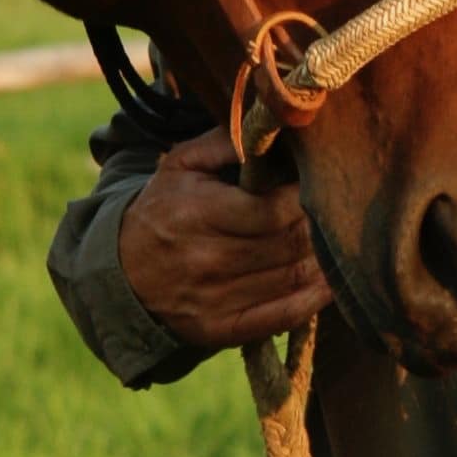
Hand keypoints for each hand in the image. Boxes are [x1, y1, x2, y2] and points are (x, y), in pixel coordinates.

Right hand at [118, 128, 330, 350]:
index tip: (316, 183)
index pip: (273, 210)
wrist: (121, 274)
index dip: (304, 197)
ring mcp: (216, 299)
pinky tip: (328, 279)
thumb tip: (273, 127)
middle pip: (289, 243)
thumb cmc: (162, 209)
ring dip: (323, 258)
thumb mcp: (181, 165)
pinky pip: (284, 315)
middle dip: (319, 224)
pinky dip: (315, 298)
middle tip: (333, 209)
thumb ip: (226, 142)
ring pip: (293, 277)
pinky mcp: (223, 329)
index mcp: (199, 214)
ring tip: (334, 238)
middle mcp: (208, 259)